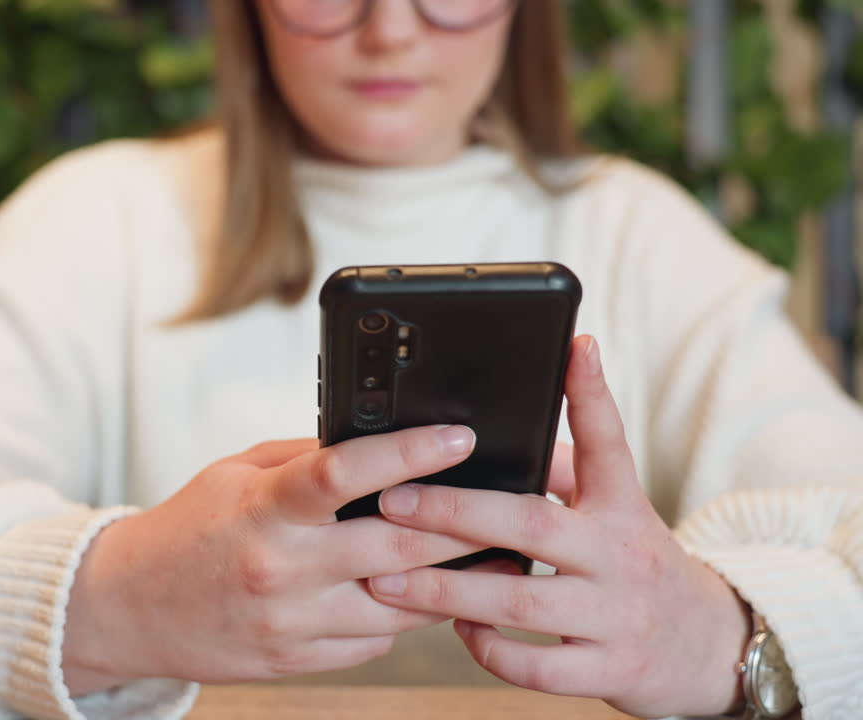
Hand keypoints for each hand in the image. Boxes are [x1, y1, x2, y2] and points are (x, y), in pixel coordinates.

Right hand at [62, 422, 486, 693]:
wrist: (130, 607)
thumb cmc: (190, 527)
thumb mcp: (237, 474)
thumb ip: (305, 462)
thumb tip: (378, 449)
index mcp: (263, 508)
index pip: (345, 473)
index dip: (410, 452)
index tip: (460, 435)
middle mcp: (281, 568)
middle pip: (397, 548)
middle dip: (462, 525)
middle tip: (508, 504)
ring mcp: (293, 622)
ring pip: (402, 606)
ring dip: (451, 579)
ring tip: (490, 553)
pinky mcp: (299, 659)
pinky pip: (376, 641)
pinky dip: (406, 615)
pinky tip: (423, 594)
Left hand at [364, 336, 750, 717]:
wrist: (707, 647)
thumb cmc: (635, 566)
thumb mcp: (616, 512)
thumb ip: (563, 472)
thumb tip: (492, 432)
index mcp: (620, 508)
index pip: (608, 442)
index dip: (591, 392)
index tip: (574, 345)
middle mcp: (618, 557)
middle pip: (531, 524)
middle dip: (453, 512)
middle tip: (392, 501)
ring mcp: (614, 616)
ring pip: (520, 602)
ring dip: (447, 590)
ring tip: (389, 578)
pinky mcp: (608, 671)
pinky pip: (537, 667)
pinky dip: (491, 651)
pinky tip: (460, 632)